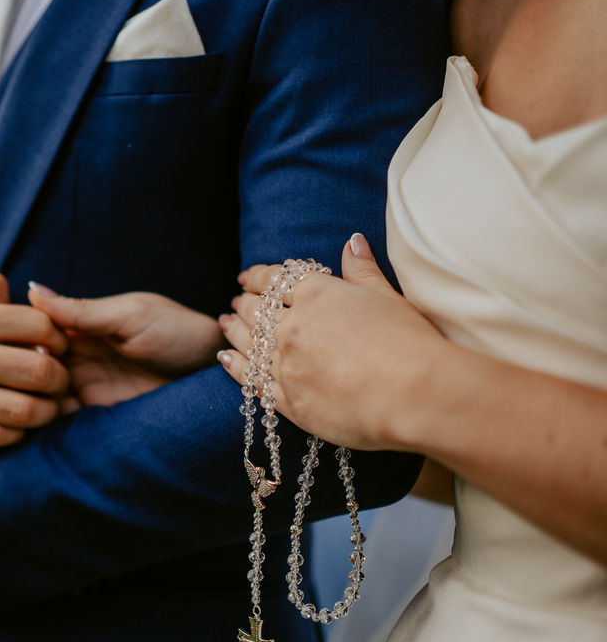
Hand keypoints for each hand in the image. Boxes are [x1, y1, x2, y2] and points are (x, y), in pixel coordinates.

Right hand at [0, 266, 69, 447]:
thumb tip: (29, 301)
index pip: (39, 327)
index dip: (60, 338)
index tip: (57, 346)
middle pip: (39, 372)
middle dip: (61, 376)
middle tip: (59, 377)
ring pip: (25, 411)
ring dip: (47, 409)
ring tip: (46, 402)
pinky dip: (19, 432)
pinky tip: (18, 420)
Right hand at [27, 284, 222, 406]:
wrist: (211, 373)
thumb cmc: (177, 333)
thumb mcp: (129, 315)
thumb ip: (81, 310)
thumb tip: (31, 290)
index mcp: (81, 322)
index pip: (33, 328)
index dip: (21, 337)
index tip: (27, 348)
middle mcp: (76, 351)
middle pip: (31, 361)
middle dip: (22, 371)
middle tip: (34, 379)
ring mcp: (83, 381)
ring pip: (39, 390)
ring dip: (32, 395)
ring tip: (39, 398)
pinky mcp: (94, 409)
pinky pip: (59, 414)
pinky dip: (47, 416)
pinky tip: (45, 415)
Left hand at [215, 233, 448, 449]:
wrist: (415, 395)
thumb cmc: (410, 343)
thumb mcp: (387, 297)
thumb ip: (362, 271)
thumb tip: (351, 241)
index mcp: (316, 294)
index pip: (275, 279)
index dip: (257, 277)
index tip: (247, 278)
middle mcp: (292, 326)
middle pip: (256, 310)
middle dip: (243, 303)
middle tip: (236, 301)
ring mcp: (285, 364)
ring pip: (247, 342)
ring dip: (233, 329)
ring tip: (225, 322)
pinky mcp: (287, 400)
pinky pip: (250, 380)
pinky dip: (234, 366)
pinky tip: (226, 358)